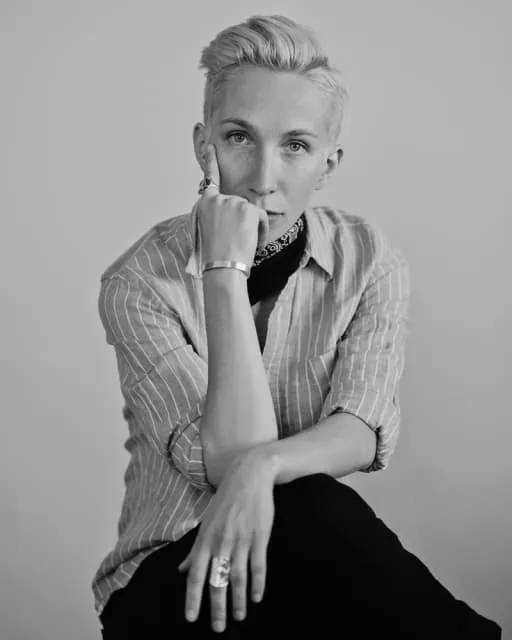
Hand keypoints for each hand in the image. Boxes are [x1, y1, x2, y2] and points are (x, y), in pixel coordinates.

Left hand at [177, 450, 275, 632]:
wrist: (249, 475)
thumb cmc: (226, 499)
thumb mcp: (207, 522)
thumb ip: (195, 548)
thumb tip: (183, 570)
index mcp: (205, 539)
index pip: (196, 574)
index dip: (193, 598)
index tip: (191, 618)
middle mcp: (221, 542)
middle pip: (218, 581)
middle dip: (217, 608)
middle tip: (219, 628)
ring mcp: (241, 540)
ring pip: (238, 577)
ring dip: (239, 600)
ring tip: (239, 616)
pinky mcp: (259, 536)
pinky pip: (258, 565)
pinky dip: (257, 583)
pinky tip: (257, 597)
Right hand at [197, 143, 269, 265]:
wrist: (222, 268)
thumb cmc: (216, 258)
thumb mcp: (210, 233)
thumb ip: (218, 217)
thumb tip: (232, 214)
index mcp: (204, 205)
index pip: (209, 179)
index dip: (210, 161)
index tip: (210, 147)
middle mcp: (216, 200)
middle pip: (239, 204)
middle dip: (244, 223)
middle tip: (237, 243)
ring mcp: (232, 202)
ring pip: (251, 212)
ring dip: (252, 229)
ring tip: (242, 245)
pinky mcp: (246, 208)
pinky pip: (261, 217)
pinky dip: (261, 231)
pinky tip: (252, 243)